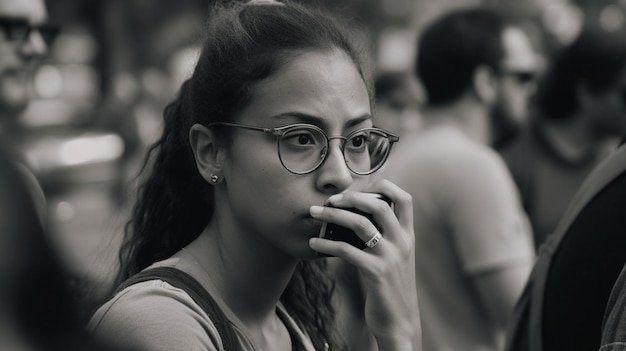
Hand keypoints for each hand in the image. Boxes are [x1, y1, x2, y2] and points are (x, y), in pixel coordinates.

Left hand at [309, 179, 421, 350]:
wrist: (399, 321)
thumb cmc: (389, 287)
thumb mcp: (393, 257)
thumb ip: (381, 237)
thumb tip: (350, 217)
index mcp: (408, 236)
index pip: (405, 199)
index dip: (384, 187)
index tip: (359, 189)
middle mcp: (402, 242)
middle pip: (378, 206)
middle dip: (351, 197)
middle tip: (330, 200)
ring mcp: (390, 257)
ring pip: (360, 224)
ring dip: (333, 216)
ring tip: (314, 213)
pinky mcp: (376, 273)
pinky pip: (347, 251)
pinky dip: (326, 244)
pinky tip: (314, 244)